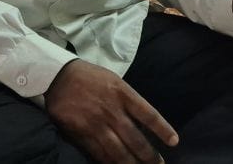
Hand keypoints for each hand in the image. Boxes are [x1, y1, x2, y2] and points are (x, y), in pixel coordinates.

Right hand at [45, 59, 178, 162]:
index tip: (174, 142)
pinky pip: (98, 153)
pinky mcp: (81, 133)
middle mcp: (112, 110)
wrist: (58, 76)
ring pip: (118, 151)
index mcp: (123, 93)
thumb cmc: (90, 77)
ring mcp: (96, 123)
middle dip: (149, 156)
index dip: (163, 130)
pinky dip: (109, 162)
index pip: (149, 115)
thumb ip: (128, 100)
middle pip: (136, 139)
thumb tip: (141, 122)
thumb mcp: (114, 81)